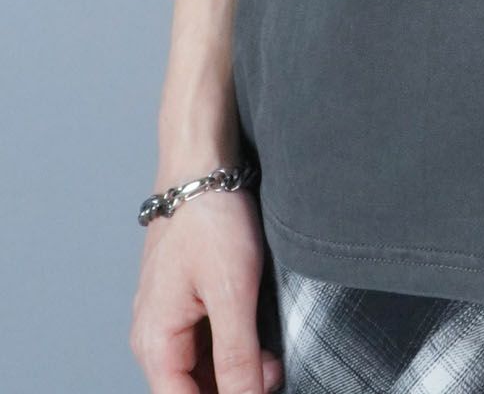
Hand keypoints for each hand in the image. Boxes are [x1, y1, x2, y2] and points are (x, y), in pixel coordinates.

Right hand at [130, 189, 282, 392]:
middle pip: (193, 389)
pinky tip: (261, 335)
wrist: (203, 165)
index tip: (261, 392)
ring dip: (238, 368)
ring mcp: (169, 317)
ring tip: (274, 358)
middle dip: (236, 387)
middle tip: (275, 373)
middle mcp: (155, 337)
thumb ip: (237, 354)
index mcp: (155, 343)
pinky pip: (206, 339)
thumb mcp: (232, 291)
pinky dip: (234, 345)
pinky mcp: (187, 298)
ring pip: (203, 366)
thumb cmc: (210, 218)